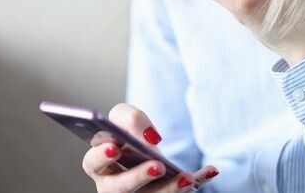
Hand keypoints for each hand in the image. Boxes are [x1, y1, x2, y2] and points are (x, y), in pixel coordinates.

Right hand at [82, 103, 218, 192]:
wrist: (147, 158)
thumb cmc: (131, 139)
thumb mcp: (126, 120)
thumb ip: (131, 119)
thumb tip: (150, 138)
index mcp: (99, 164)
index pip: (93, 162)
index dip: (101, 156)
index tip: (115, 148)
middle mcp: (114, 186)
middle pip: (119, 188)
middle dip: (137, 177)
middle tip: (158, 166)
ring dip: (169, 189)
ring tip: (187, 177)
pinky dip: (197, 181)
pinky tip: (211, 170)